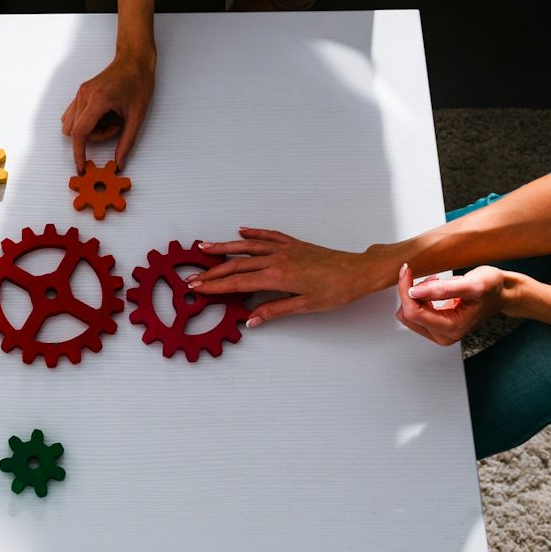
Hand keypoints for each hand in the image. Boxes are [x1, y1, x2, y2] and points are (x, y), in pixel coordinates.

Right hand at [61, 50, 154, 170]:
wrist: (134, 59)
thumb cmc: (138, 82)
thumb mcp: (137, 115)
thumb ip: (127, 141)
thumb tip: (119, 161)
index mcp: (98, 100)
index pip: (80, 133)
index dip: (78, 153)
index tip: (81, 167)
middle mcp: (84, 96)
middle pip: (75, 131)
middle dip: (93, 137)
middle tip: (115, 127)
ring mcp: (80, 93)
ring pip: (72, 124)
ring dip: (89, 130)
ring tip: (110, 120)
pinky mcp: (81, 92)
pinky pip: (73, 115)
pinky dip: (85, 122)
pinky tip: (102, 117)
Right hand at [190, 229, 392, 326]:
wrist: (357, 271)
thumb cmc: (336, 290)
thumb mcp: (305, 306)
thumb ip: (275, 310)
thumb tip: (251, 320)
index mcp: (278, 276)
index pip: (238, 283)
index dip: (215, 286)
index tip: (198, 288)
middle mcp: (277, 259)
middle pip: (237, 265)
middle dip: (212, 271)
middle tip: (192, 276)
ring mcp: (284, 249)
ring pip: (247, 247)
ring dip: (224, 248)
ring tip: (204, 247)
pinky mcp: (293, 244)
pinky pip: (267, 236)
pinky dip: (252, 233)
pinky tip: (241, 231)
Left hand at [394, 263, 508, 345]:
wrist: (502, 294)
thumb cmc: (493, 289)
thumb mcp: (472, 284)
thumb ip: (443, 289)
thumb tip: (414, 292)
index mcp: (452, 328)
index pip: (413, 312)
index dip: (405, 290)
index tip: (406, 270)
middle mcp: (443, 335)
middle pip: (407, 314)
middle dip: (412, 292)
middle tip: (431, 276)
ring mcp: (438, 332)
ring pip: (408, 313)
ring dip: (416, 294)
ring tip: (438, 282)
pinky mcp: (435, 326)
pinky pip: (415, 311)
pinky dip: (420, 296)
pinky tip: (436, 287)